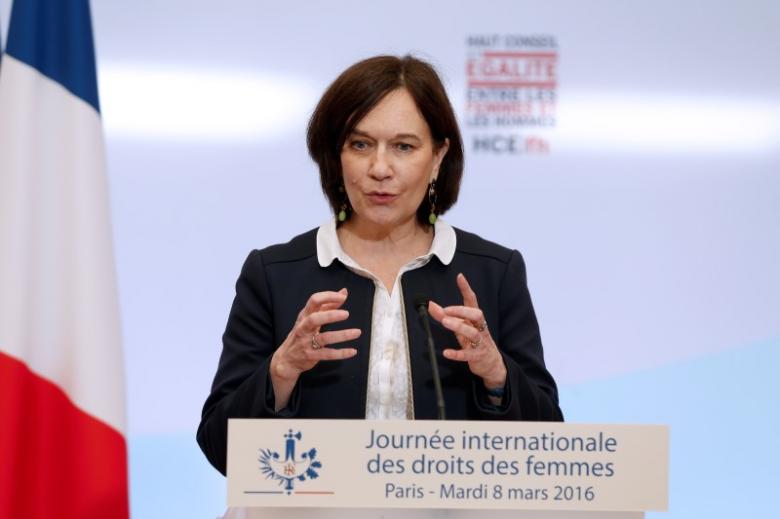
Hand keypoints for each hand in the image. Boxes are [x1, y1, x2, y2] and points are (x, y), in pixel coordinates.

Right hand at [270, 288, 360, 408]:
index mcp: (304, 315)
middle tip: (346, 314)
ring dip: (342, 335)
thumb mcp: (311, 318)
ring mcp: (306, 342)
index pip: (314, 301)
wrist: (286, 359)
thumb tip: (343, 292)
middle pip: (314, 319)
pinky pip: (327, 354)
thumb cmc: (302, 334)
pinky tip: (352, 351)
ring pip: (324, 338)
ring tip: (357, 332)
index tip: (342, 297)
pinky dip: (341, 353)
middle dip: (330, 316)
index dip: (328, 297)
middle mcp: (304, 327)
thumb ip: (328, 305)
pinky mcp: (311, 356)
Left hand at [428, 273, 506, 389]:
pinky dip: (457, 353)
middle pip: (477, 314)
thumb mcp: (460, 328)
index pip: (472, 301)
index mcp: (475, 319)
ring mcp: (480, 342)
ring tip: (445, 322)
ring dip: (459, 326)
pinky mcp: (478, 356)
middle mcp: (480, 328)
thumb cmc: (475, 343)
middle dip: (462, 310)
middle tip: (446, 310)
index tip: (460, 277)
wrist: (492, 364)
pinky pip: (468, 354)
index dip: (466, 289)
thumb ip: (445, 317)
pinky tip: (446, 352)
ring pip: (473, 332)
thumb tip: (431, 305)